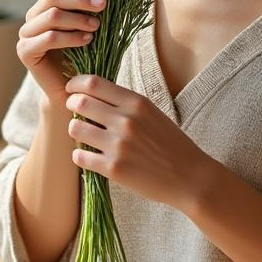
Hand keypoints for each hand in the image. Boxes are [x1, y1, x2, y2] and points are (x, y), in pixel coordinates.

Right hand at [17, 0, 105, 106]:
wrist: (74, 89)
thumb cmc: (86, 53)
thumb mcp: (91, 23)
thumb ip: (93, 5)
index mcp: (47, 2)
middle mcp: (34, 14)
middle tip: (103, 3)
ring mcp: (26, 32)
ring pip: (52, 15)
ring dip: (78, 18)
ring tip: (97, 25)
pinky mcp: (25, 51)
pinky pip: (48, 38)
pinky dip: (71, 37)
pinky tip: (88, 40)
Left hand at [64, 74, 212, 210]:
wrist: (190, 178)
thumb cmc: (170, 143)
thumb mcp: (152, 113)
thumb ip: (125, 103)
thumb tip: (92, 93)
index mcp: (137, 103)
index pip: (93, 83)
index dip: (75, 84)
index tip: (72, 89)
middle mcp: (126, 120)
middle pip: (80, 102)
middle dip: (71, 104)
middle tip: (74, 111)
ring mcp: (119, 145)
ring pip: (75, 129)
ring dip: (74, 130)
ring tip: (83, 135)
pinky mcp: (114, 169)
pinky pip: (80, 157)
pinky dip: (79, 156)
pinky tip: (88, 157)